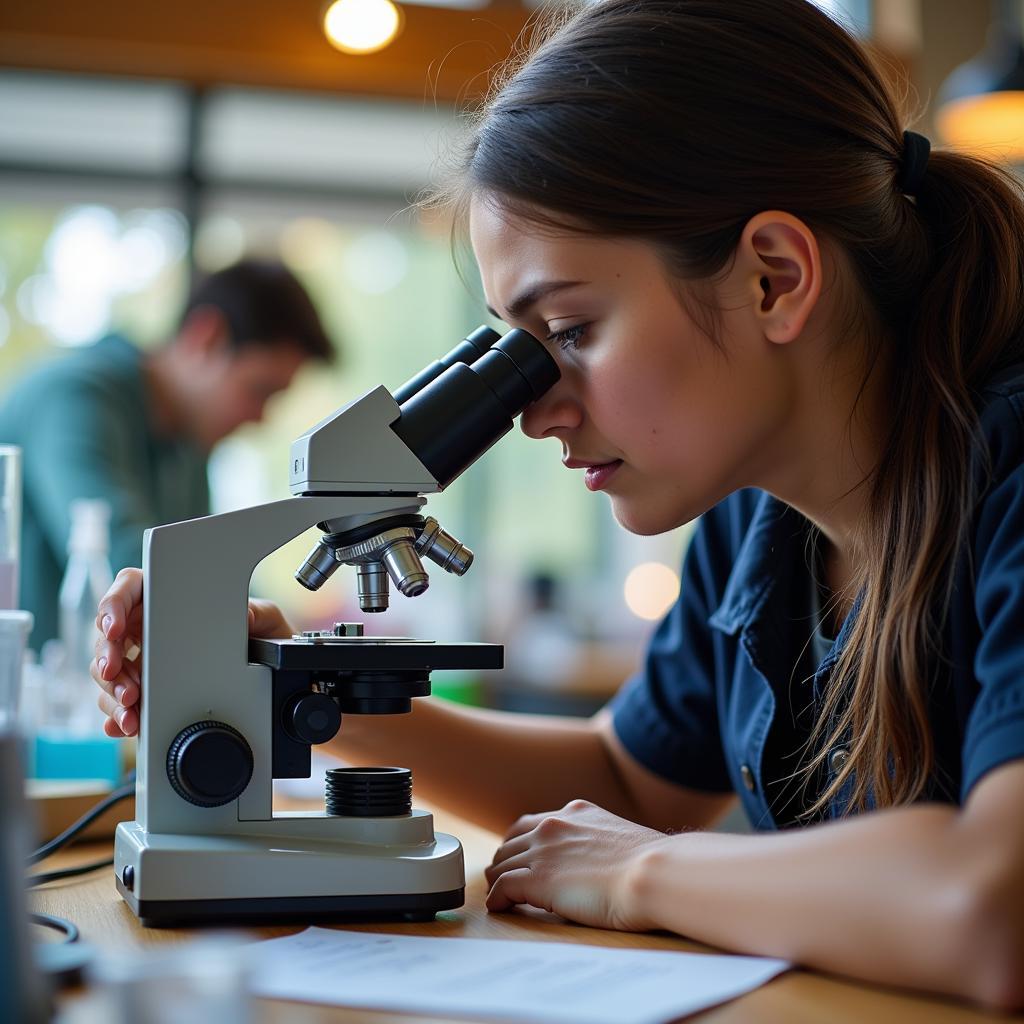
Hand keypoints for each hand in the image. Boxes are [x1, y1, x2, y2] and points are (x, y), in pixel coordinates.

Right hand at [91, 568, 293, 737]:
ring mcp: (142, 661)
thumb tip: (245, 616)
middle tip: (114, 672)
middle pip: (109, 636)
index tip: (115, 628)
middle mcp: (148, 628)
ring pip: (108, 673)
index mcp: (167, 601)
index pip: (129, 589)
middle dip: (107, 656)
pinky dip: (118, 716)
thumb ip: (258, 614)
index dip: (113, 605)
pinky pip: (119, 704)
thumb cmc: (258, 637)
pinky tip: (125, 724)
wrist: (265, 673)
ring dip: (113, 692)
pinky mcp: (144, 693)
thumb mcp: (264, 621)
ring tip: (130, 708)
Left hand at [484, 799, 665, 930]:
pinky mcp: (539, 878)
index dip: (519, 844)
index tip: (518, 859)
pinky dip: (497, 899)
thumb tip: (599, 863)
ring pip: (501, 864)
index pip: (530, 824)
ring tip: (500, 897)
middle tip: (503, 881)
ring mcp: (544, 850)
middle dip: (504, 863)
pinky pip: (502, 887)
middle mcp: (554, 824)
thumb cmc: (651, 865)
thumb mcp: (619, 838)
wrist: (654, 873)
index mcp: (576, 812)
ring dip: (498, 881)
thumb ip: (599, 843)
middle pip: (510, 844)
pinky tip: (500, 908)